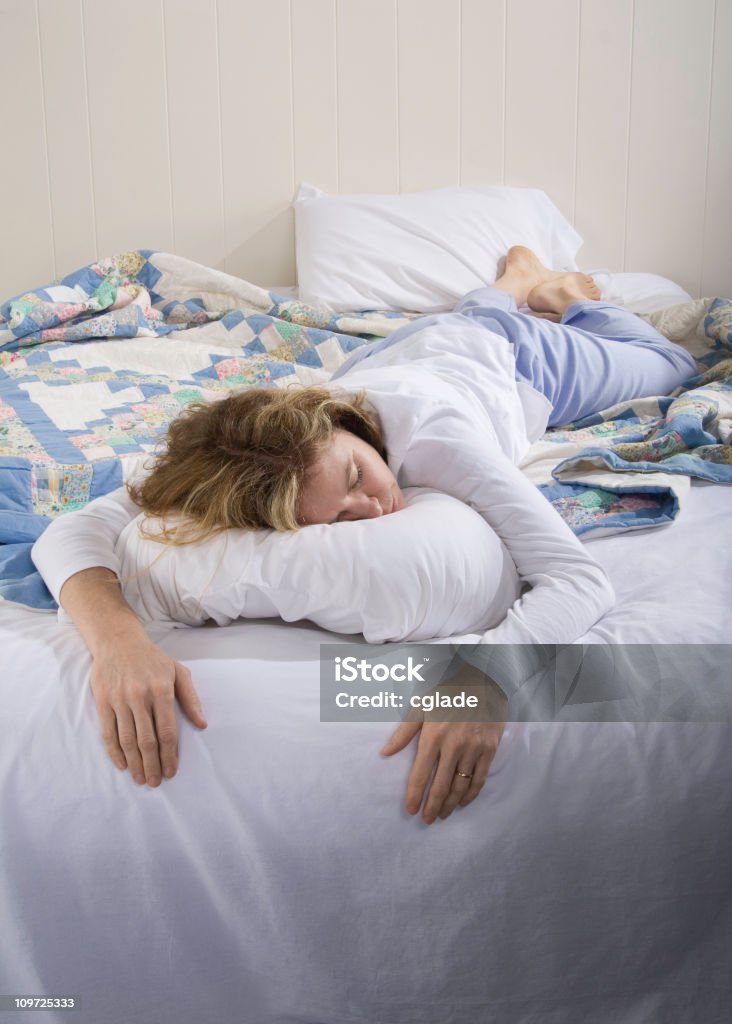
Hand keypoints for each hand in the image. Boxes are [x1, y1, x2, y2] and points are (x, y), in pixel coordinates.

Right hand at [90, 632, 206, 787]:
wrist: (118, 641)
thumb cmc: (152, 659)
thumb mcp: (178, 672)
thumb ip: (191, 698)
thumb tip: (202, 724)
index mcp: (161, 690)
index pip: (167, 730)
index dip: (169, 754)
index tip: (171, 771)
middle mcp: (140, 696)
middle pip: (147, 740)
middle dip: (152, 765)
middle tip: (156, 782)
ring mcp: (119, 699)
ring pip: (127, 739)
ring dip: (134, 763)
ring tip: (140, 778)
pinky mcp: (103, 701)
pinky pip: (108, 732)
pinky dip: (115, 751)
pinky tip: (122, 765)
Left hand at [381, 665, 506, 823]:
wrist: (482, 681)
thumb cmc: (447, 692)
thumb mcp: (421, 706)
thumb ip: (404, 732)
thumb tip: (385, 753)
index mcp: (433, 736)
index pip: (421, 773)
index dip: (415, 795)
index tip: (411, 810)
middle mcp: (453, 746)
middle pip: (441, 785)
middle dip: (433, 805)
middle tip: (426, 820)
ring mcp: (473, 749)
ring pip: (461, 785)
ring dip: (451, 804)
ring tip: (442, 815)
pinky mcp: (489, 750)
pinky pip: (480, 778)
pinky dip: (471, 794)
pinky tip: (463, 802)